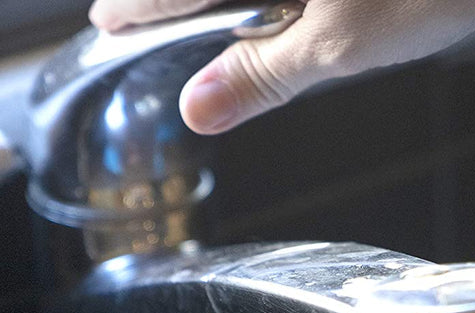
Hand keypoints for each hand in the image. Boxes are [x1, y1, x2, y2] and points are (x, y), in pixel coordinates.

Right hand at [87, 0, 474, 133]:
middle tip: (130, 14)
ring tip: (193, 21)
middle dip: (167, 0)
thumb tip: (198, 109)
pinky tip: (268, 19)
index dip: (138, 9)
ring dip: (225, 10)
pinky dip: (273, 7)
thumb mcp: (338, 48)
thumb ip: (262, 74)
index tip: (106, 24)